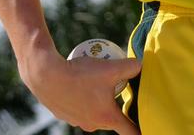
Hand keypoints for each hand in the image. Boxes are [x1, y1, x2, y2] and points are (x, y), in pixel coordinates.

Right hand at [19, 45, 141, 133]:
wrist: (45, 75)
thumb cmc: (80, 73)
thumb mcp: (110, 67)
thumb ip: (131, 67)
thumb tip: (142, 65)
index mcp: (107, 117)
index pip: (130, 131)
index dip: (140, 130)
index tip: (147, 128)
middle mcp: (93, 124)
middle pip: (112, 119)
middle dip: (117, 108)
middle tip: (119, 90)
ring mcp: (77, 121)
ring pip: (94, 113)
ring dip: (98, 102)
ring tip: (96, 83)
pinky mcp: (64, 115)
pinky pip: (79, 107)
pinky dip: (82, 98)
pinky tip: (78, 82)